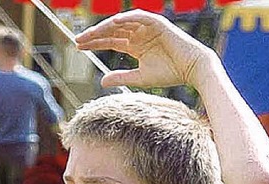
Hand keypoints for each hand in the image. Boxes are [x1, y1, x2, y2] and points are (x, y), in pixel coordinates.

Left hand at [75, 10, 213, 90]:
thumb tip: (101, 80)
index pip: (110, 41)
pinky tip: (114, 22)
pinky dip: (128, 18)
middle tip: (77, 40)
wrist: (191, 69)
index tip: (79, 47)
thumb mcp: (140, 77)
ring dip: (106, 27)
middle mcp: (139, 34)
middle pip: (112, 31)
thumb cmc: (169, 74)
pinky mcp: (158, 23)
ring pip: (122, 24)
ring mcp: (148, 27)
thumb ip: (121, 77)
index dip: (94, 43)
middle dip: (94, 35)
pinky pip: (140, 17)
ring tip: (90, 33)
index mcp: (135, 45)